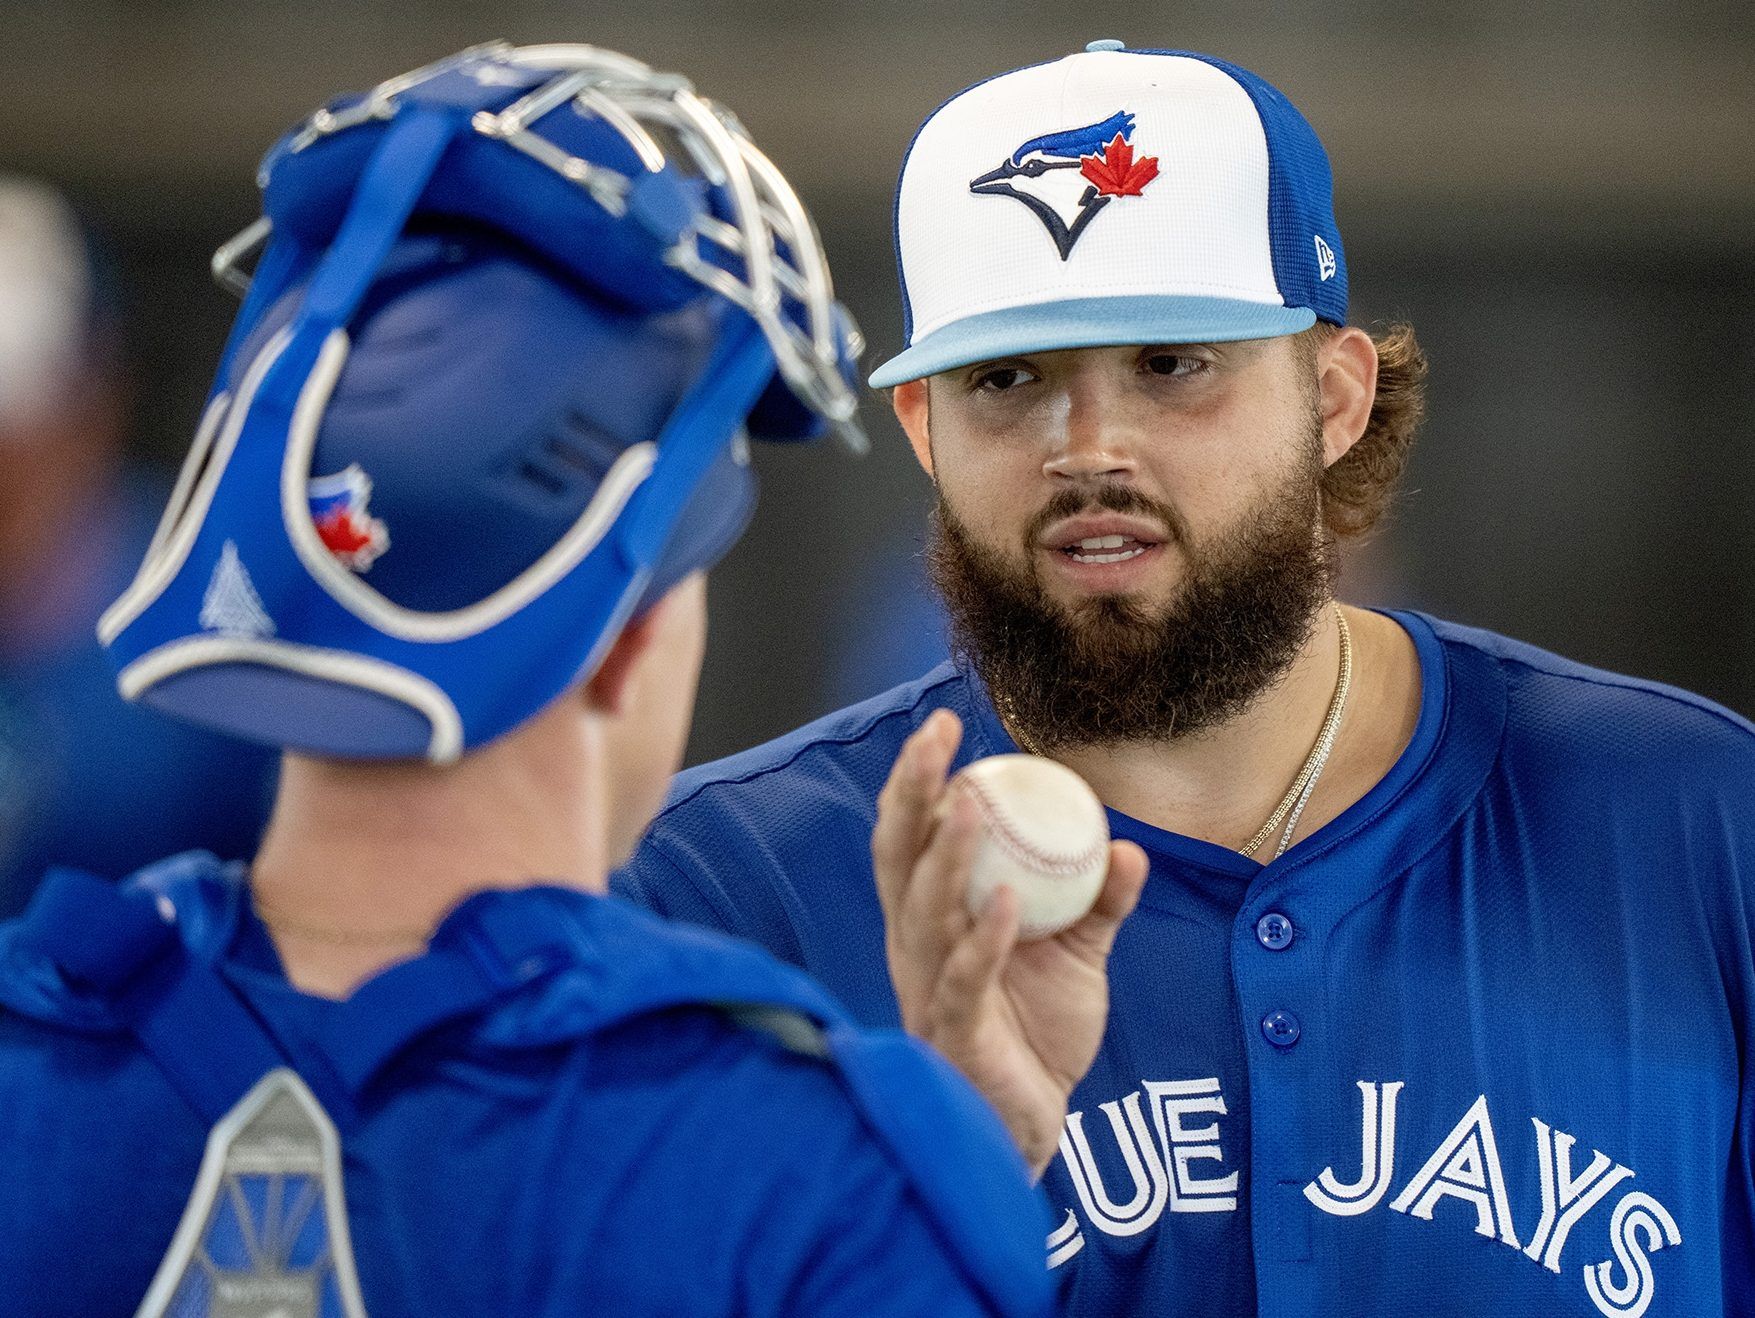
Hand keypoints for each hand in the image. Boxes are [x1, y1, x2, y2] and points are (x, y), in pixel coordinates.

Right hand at [871, 709, 1148, 1177]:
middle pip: (899, 860)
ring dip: (945, 858)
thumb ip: (1098, 902)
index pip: (911, 838)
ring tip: (966, 805)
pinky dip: (985, 942)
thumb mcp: (1078, 955)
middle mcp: (916, 947)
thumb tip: (1133, 848)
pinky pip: (965, 983)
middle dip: (911, 797)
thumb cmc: (1039, 1031)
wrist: (1033, 1125)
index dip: (916, 783)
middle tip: (934, 741)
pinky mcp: (954, 1037)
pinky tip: (1008, 906)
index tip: (941, 727)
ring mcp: (929, 991)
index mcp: (930, 918)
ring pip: (924, 915)